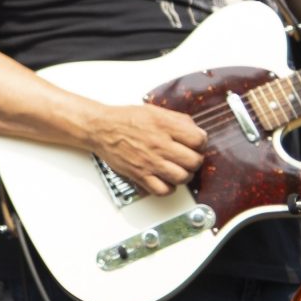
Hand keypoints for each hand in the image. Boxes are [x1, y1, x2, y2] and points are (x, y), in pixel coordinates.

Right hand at [86, 102, 205, 195]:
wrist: (100, 128)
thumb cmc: (125, 119)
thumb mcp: (154, 111)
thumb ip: (178, 120)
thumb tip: (197, 132)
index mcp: (164, 126)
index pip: (199, 140)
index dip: (200, 143)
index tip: (195, 144)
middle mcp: (159, 144)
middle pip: (194, 161)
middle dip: (195, 160)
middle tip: (188, 158)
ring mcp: (149, 161)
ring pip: (182, 177)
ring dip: (184, 175)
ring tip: (178, 170)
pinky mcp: (139, 175)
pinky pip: (163, 190)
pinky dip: (168, 188)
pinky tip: (166, 180)